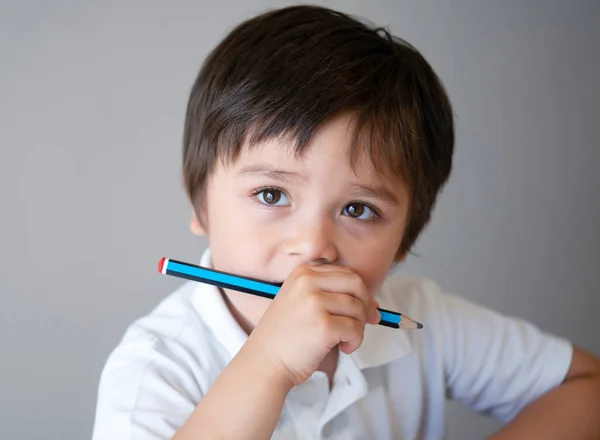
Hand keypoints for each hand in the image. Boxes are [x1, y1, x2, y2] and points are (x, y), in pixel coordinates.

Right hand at [245, 264, 380, 386]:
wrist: (264, 362)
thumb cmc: (285, 337)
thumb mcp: (300, 301)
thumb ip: (329, 293)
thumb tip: (372, 302)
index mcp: (303, 273)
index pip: (346, 273)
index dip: (362, 292)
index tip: (367, 308)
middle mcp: (307, 282)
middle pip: (356, 284)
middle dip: (366, 304)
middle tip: (368, 323)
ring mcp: (315, 302)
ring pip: (358, 308)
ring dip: (359, 327)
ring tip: (345, 340)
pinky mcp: (323, 325)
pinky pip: (355, 329)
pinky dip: (355, 341)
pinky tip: (343, 348)